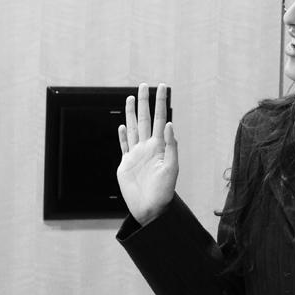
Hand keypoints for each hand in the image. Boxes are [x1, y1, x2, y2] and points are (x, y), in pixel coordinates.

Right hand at [116, 82, 177, 225]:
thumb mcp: (172, 168)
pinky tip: (122, 126)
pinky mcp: (126, 164)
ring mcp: (136, 155)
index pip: (160, 119)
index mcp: (160, 147)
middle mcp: (148, 148)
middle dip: (145, 102)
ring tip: (131, 98)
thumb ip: (171, 146)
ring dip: (131, 113)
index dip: (161, 103)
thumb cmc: (164, 191)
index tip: (163, 87)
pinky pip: (124, 145)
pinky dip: (123, 135)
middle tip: (144, 85)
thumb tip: (169, 124)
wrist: (150, 209)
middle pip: (144, 119)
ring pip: (133, 128)